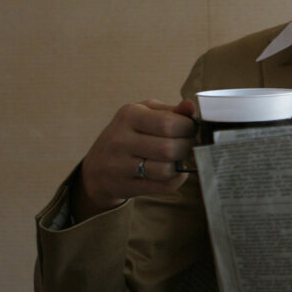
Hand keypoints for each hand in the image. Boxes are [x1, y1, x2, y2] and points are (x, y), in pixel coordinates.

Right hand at [72, 99, 195, 220]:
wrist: (98, 166)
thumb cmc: (130, 134)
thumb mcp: (146, 114)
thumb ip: (171, 111)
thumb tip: (190, 106)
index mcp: (129, 115)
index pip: (169, 123)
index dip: (189, 128)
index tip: (193, 130)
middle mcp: (121, 139)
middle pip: (169, 148)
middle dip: (188, 147)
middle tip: (190, 146)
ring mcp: (119, 165)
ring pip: (166, 170)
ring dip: (181, 165)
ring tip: (180, 158)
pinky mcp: (124, 186)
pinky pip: (163, 186)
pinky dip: (176, 180)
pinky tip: (174, 172)